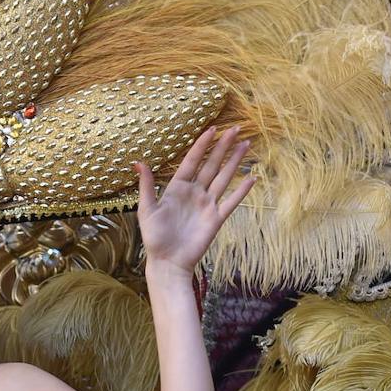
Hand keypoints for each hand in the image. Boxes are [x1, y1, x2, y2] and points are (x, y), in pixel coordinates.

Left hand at [135, 126, 254, 277]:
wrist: (167, 262)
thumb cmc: (154, 237)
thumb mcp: (146, 210)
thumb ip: (146, 186)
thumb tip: (138, 163)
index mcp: (177, 188)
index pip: (192, 161)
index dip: (202, 145)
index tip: (212, 128)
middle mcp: (194, 193)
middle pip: (212, 164)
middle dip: (223, 146)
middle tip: (236, 128)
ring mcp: (207, 204)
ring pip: (224, 177)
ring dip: (235, 161)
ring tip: (245, 144)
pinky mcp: (216, 219)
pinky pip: (232, 201)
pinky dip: (242, 190)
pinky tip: (253, 177)